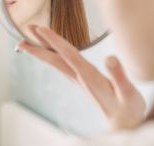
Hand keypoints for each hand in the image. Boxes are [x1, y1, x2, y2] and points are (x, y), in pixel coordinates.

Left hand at [17, 26, 145, 130]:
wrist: (124, 125)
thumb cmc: (127, 108)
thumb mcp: (127, 92)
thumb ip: (119, 76)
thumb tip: (109, 57)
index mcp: (89, 76)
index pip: (68, 54)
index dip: (54, 40)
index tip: (40, 29)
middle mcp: (80, 77)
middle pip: (55, 58)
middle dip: (39, 44)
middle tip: (26, 29)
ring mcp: (79, 79)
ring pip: (56, 61)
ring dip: (41, 49)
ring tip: (29, 38)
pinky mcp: (82, 80)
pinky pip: (62, 64)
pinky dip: (52, 54)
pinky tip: (50, 51)